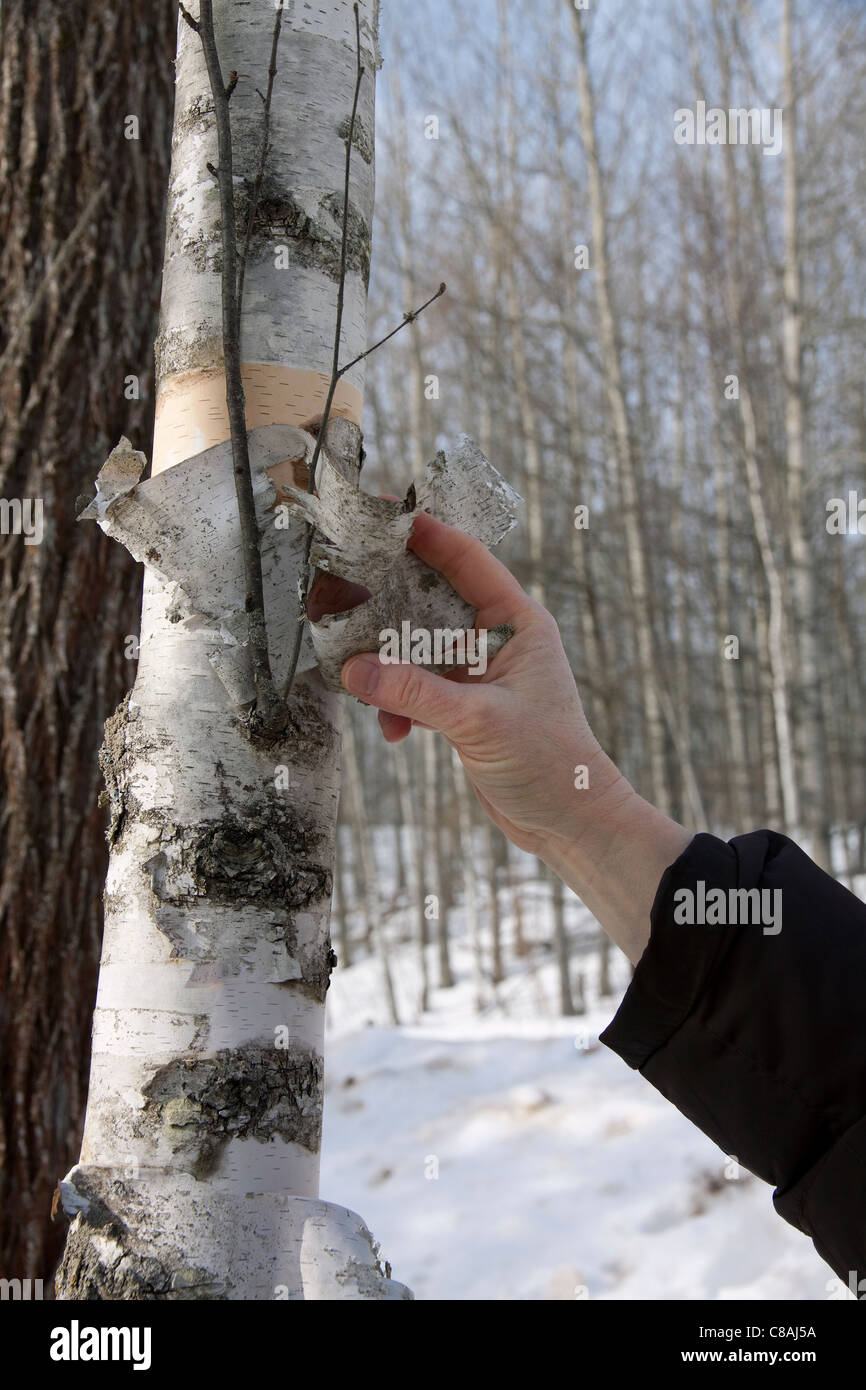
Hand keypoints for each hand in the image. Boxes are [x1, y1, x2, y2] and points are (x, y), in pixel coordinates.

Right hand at [339, 510, 691, 963]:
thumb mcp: (478, 722)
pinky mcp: (463, 707)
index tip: (380, 513)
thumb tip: (353, 669)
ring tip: (355, 678)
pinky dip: (397, 704)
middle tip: (339, 593)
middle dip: (385, 602)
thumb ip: (414, 692)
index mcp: (517, 622)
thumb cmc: (549, 764)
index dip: (424, 534)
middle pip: (430, 599)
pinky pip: (416, 688)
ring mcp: (478, 673)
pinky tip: (392, 731)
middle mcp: (497, 639)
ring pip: (416, 647)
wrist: (569, 824)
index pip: (466, 559)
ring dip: (386, 664)